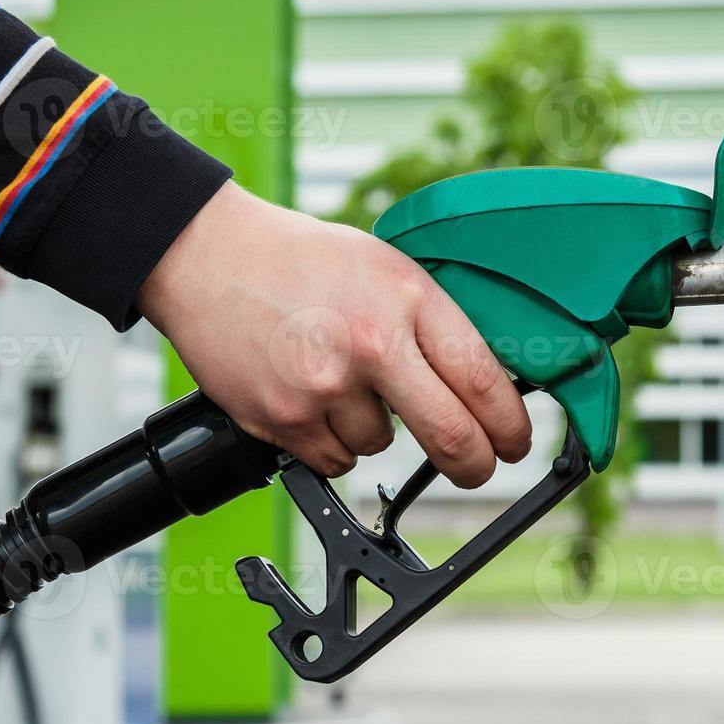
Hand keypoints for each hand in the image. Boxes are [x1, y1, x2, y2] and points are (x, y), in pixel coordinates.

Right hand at [136, 181, 531, 484]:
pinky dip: (332, 443)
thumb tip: (484, 385)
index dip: (511, 424)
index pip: (483, 379)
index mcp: (408, 297)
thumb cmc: (301, 260)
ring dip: (377, 430)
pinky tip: (313, 400)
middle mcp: (371, 343)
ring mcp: (325, 386)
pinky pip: (334, 460)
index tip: (517, 441)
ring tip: (342, 381)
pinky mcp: (282, 418)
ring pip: (382, 447)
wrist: (206, 255)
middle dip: (475, 464)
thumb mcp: (385, 266)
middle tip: (477, 467)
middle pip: (452, 436)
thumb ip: (431, 321)